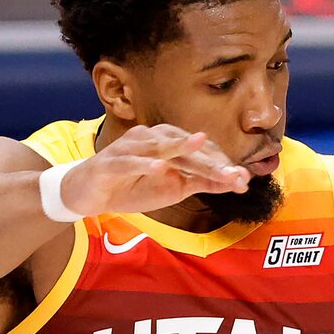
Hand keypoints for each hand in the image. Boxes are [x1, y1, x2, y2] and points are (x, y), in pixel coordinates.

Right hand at [63, 124, 248, 218]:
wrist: (90, 194)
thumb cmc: (133, 186)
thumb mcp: (174, 187)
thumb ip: (202, 182)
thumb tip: (235, 181)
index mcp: (167, 143)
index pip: (198, 152)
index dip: (220, 165)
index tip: (242, 181)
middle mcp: (150, 139)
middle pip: (184, 148)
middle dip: (209, 161)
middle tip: (232, 174)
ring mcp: (130, 148)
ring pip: (159, 148)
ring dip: (180, 150)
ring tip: (201, 146)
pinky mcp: (111, 162)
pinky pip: (130, 161)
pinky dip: (144, 163)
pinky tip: (160, 166)